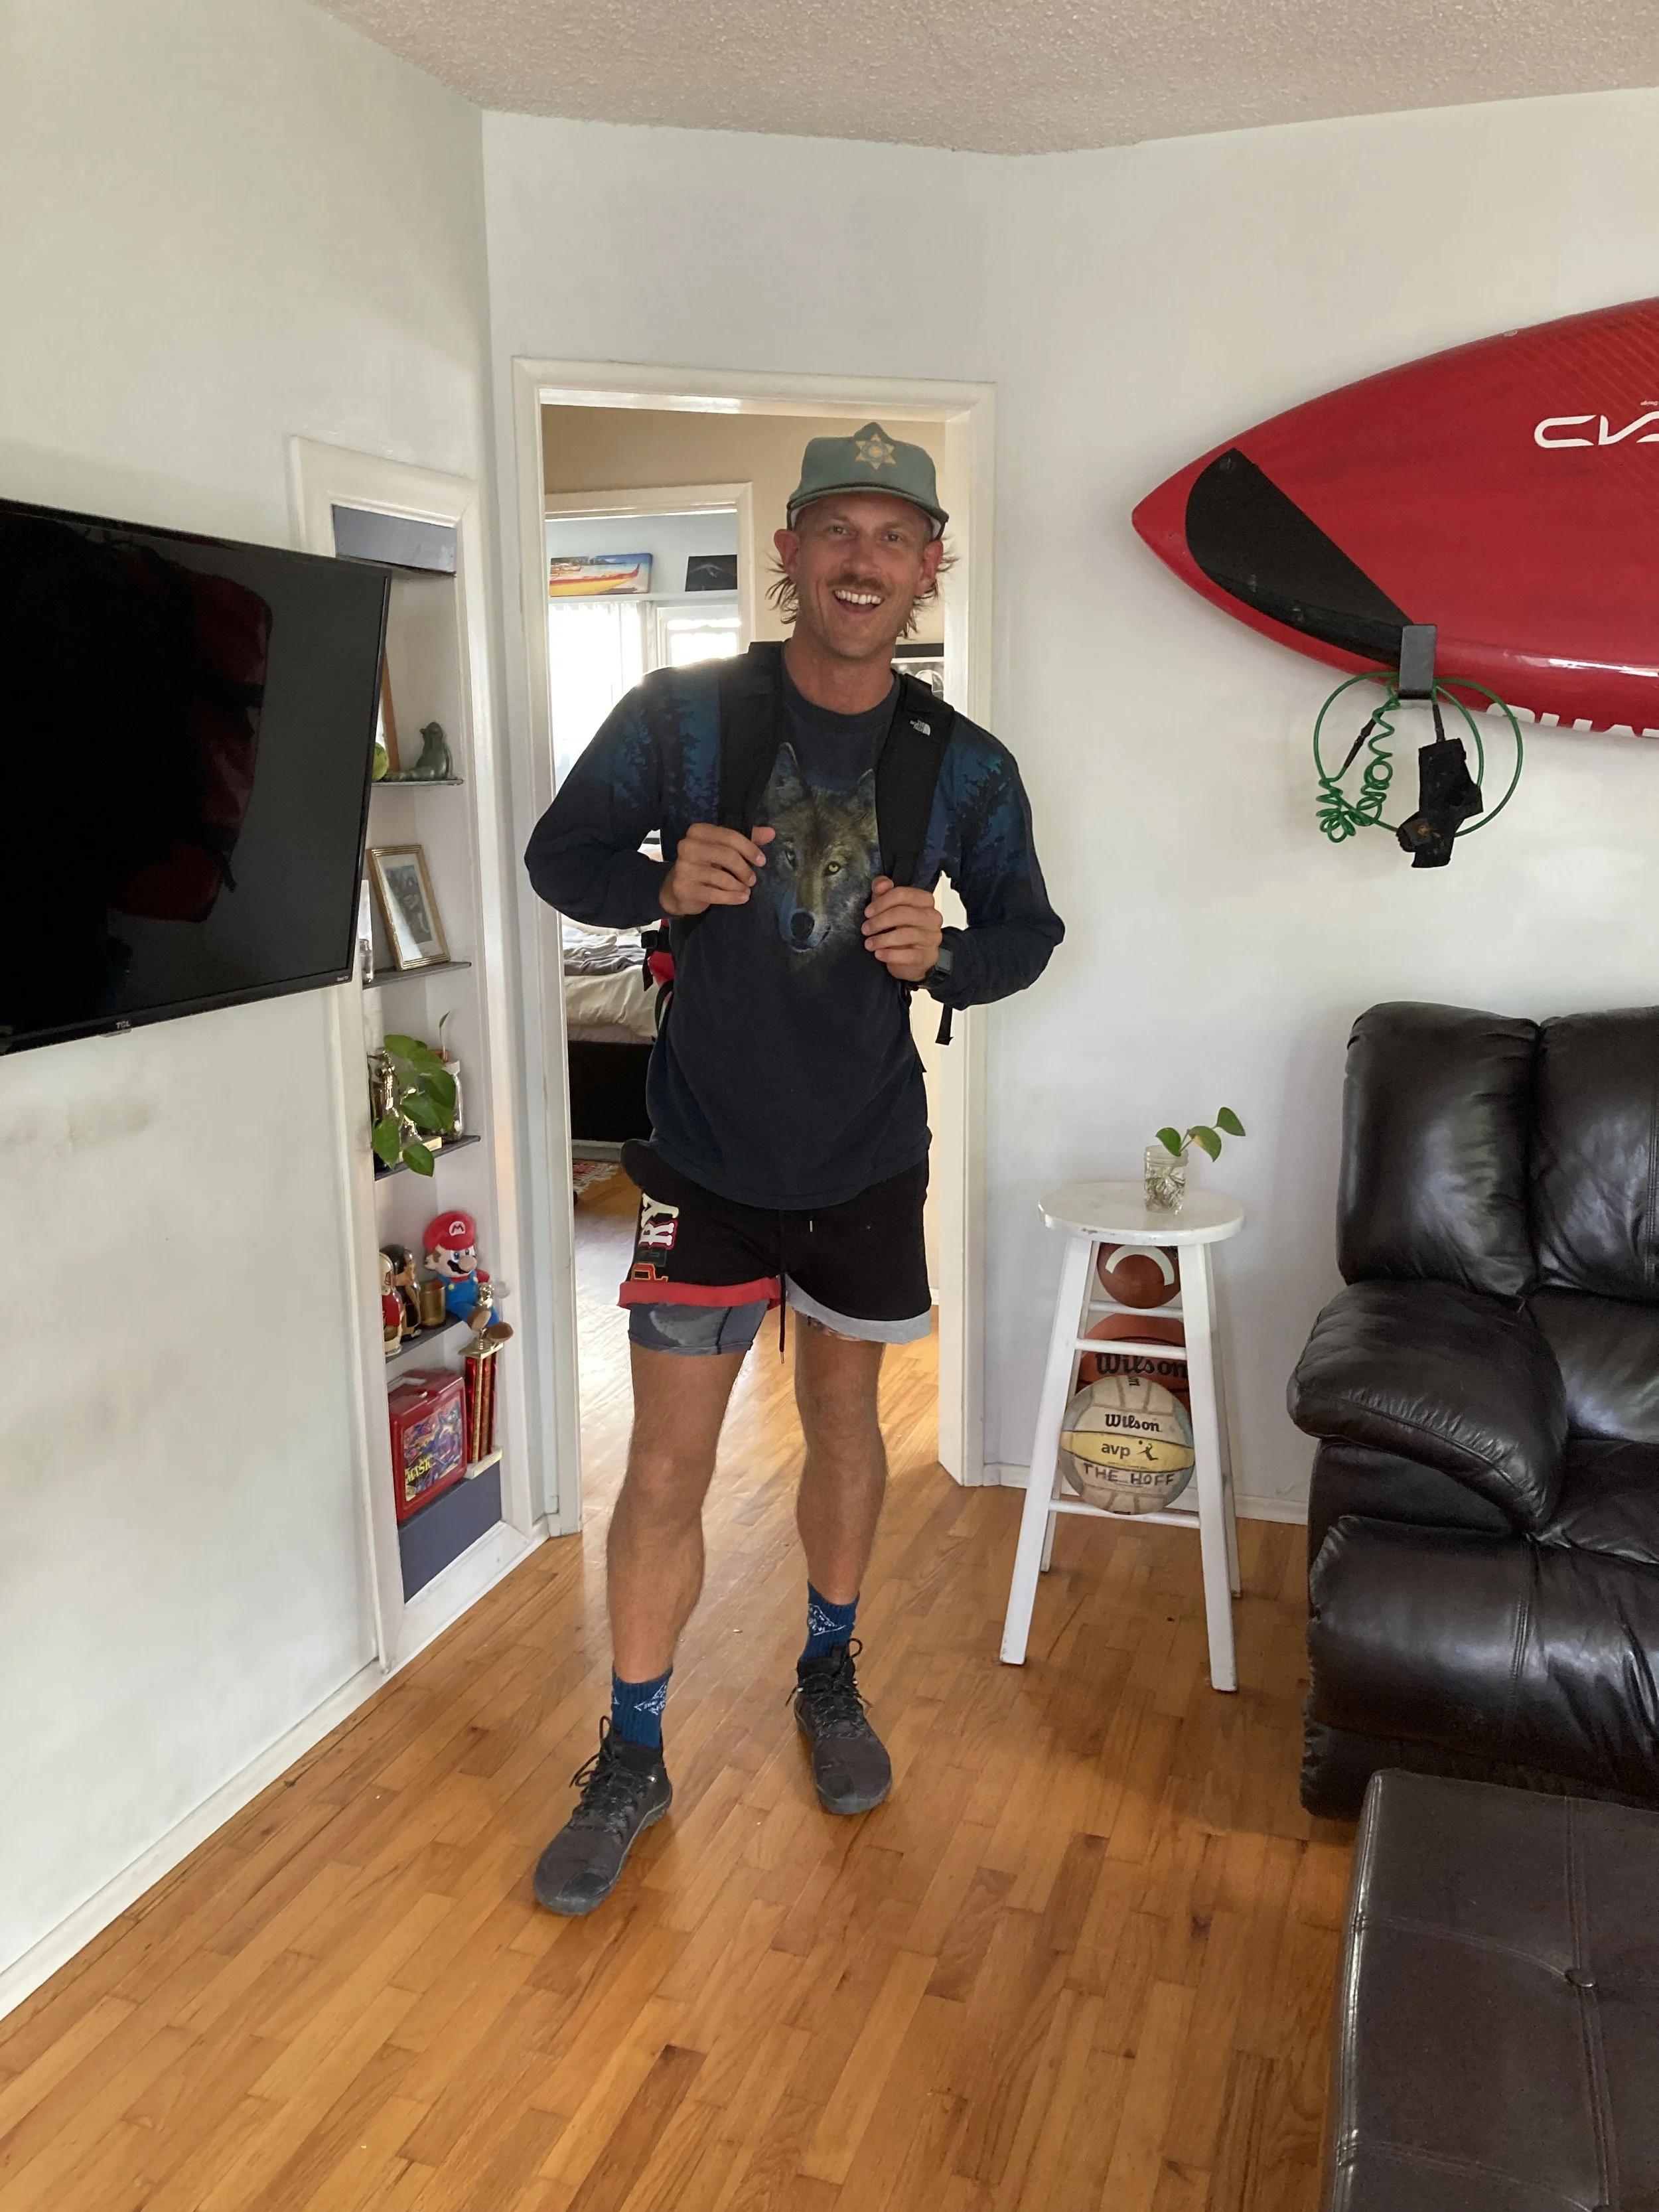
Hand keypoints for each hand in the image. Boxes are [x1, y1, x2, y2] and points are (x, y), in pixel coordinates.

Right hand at [659, 823, 775, 915]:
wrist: (679, 890)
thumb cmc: (706, 865)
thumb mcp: (725, 849)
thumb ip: (747, 840)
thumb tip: (770, 833)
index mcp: (698, 831)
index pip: (730, 836)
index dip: (749, 848)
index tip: (761, 861)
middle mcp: (687, 846)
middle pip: (727, 855)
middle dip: (744, 869)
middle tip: (753, 880)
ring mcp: (683, 867)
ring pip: (721, 877)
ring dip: (739, 886)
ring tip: (746, 890)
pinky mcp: (683, 887)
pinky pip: (714, 894)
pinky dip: (732, 897)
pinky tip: (742, 899)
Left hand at [862, 877, 943, 981]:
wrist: (911, 959)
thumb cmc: (900, 930)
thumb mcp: (888, 907)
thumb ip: (882, 892)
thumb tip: (882, 884)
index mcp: (924, 900)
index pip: (902, 894)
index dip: (881, 902)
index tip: (868, 912)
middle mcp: (932, 917)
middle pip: (903, 913)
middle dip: (879, 921)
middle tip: (865, 929)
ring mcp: (932, 937)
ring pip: (905, 934)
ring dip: (882, 939)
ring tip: (869, 944)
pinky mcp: (928, 956)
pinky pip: (909, 955)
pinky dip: (890, 955)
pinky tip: (879, 954)